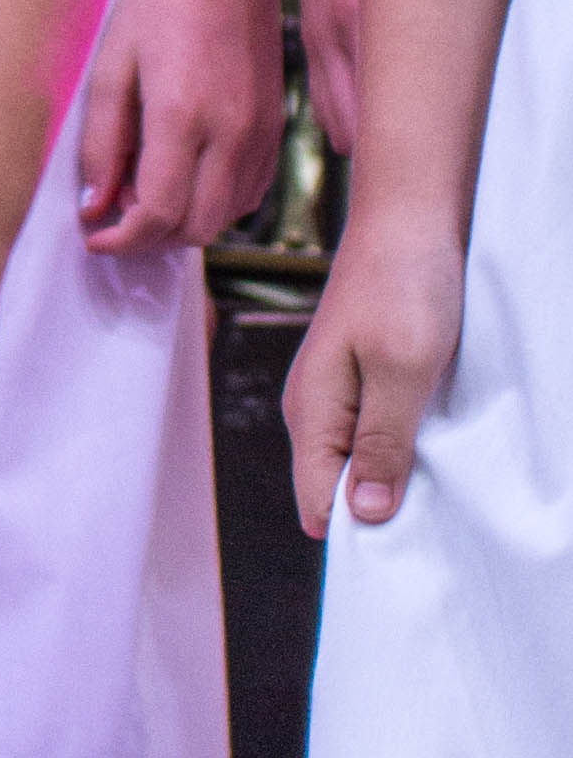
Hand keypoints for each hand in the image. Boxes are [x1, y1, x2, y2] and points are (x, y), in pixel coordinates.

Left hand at [76, 0, 288, 254]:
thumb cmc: (159, 0)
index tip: (95, 236)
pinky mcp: (276, 125)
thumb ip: (101, 143)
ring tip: (145, 190)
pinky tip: (184, 175)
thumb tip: (95, 205)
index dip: (121, 240)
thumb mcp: (111, 66)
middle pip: (195, 229)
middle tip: (115, 211)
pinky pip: (250, 192)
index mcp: (183, 115)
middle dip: (149, 238)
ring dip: (183, 223)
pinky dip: (216, 202)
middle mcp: (231, 132)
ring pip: (226, 218)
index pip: (157, 215)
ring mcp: (261, 131)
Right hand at [283, 218, 462, 536]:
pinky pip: (376, 431)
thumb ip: (380, 444)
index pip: (319, 506)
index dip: (362, 532)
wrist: (411, 216)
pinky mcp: (362, 375)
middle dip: (383, 505)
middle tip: (442, 507)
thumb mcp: (403, 373)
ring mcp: (336, 391)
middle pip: (338, 488)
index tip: (414, 542)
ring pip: (360, 460)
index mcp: (312, 414)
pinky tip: (439, 434)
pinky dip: (408, 440)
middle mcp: (314, 409)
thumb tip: (362, 514)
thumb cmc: (406, 286)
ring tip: (446, 468)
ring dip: (400, 470)